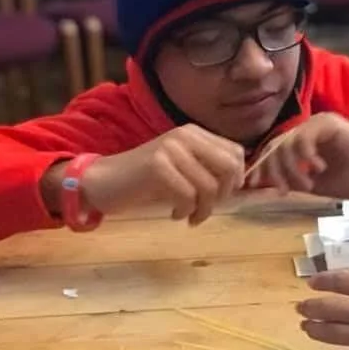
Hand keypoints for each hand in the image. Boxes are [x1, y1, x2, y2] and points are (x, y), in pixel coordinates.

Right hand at [78, 124, 244, 225]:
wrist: (103, 182)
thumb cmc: (146, 180)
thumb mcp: (183, 170)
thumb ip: (209, 171)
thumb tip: (245, 185)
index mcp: (194, 133)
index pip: (236, 153)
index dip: (236, 179)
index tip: (221, 196)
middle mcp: (185, 135)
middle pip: (228, 168)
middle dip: (223, 195)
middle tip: (207, 207)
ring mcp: (170, 149)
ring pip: (209, 186)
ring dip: (203, 209)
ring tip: (190, 216)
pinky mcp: (157, 166)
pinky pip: (188, 195)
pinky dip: (185, 210)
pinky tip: (174, 213)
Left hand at [245, 113, 348, 198]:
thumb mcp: (315, 184)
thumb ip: (292, 180)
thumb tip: (263, 186)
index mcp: (302, 143)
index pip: (273, 152)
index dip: (262, 168)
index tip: (254, 187)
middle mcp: (307, 130)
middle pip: (275, 147)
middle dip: (273, 171)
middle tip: (283, 190)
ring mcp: (317, 124)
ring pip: (287, 144)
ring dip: (292, 169)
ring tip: (307, 185)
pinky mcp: (328, 123)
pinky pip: (304, 137)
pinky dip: (306, 156)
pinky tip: (319, 168)